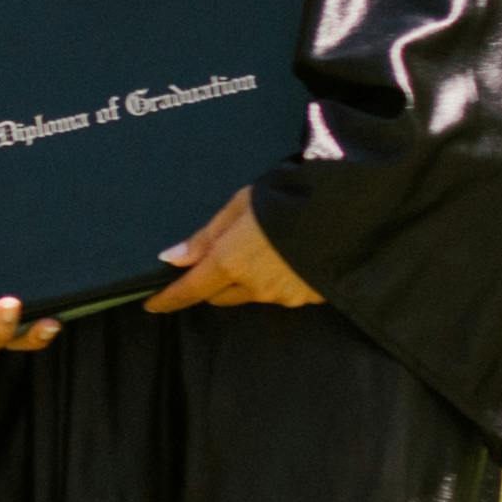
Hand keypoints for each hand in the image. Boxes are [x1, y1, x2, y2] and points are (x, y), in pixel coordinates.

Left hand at [140, 190, 319, 314]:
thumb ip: (207, 236)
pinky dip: (274, 280)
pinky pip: (278, 293)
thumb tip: (173, 258)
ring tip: (260, 248)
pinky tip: (286, 256)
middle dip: (211, 282)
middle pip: (219, 294)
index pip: (190, 290)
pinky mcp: (306, 298)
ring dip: (244, 281)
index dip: (168, 299)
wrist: (349, 211)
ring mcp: (282, 295)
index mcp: (231, 262)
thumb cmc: (289, 197)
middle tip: (214, 259)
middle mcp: (253, 286)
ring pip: (250, 294)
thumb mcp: (242, 204)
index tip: (151, 304)